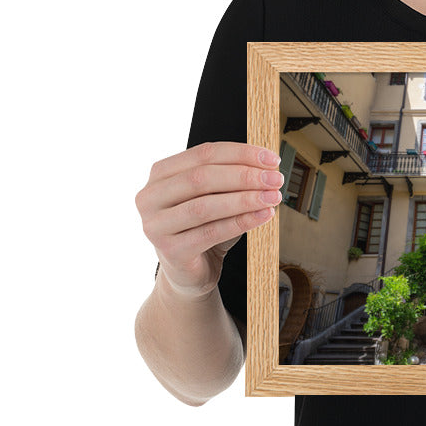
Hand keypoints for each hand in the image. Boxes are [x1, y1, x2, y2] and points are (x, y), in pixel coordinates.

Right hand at [136, 142, 282, 299]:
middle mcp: (150, 197)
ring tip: (273, 197)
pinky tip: (263, 216)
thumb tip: (268, 168)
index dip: (241, 153)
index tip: (272, 159)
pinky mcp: (170, 251)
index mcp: (160, 174)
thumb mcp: (216, 197)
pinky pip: (211, 233)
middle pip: (202, 177)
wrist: (189, 272)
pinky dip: (241, 222)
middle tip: (275, 179)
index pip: (203, 153)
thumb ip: (233, 180)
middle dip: (244, 176)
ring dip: (245, 199)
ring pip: (205, 206)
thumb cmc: (203, 228)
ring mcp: (155, 225)